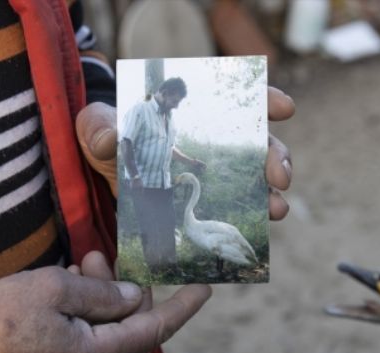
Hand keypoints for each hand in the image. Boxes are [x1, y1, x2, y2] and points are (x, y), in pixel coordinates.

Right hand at [0, 252, 211, 352]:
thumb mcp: (54, 288)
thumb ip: (101, 292)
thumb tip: (132, 296)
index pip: (154, 330)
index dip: (181, 307)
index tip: (204, 288)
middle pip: (131, 331)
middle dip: (126, 291)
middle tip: (103, 258)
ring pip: (110, 334)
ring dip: (103, 299)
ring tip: (82, 263)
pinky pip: (90, 343)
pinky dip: (89, 315)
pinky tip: (72, 286)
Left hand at [76, 87, 295, 219]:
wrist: (100, 170)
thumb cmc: (104, 137)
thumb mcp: (95, 127)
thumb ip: (99, 129)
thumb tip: (109, 141)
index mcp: (195, 112)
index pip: (237, 101)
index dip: (265, 100)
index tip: (283, 108)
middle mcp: (215, 140)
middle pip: (259, 143)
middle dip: (277, 157)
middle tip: (280, 177)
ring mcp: (215, 173)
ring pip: (257, 178)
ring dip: (272, 194)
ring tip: (277, 209)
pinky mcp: (207, 201)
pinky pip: (238, 207)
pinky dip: (254, 215)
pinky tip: (263, 226)